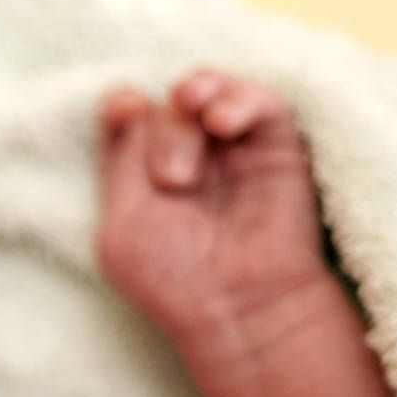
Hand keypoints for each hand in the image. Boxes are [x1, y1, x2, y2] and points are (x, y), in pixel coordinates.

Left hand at [95, 70, 329, 339]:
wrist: (240, 306)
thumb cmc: (174, 277)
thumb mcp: (122, 221)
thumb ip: (120, 159)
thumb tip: (131, 99)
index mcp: (144, 173)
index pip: (128, 115)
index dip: (123, 104)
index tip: (124, 110)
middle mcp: (187, 155)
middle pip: (164, 105)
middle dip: (163, 131)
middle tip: (175, 181)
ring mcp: (231, 148)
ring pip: (206, 90)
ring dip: (194, 100)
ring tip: (202, 129)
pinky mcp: (276, 145)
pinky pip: (260, 99)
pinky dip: (237, 98)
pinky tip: (222, 121)